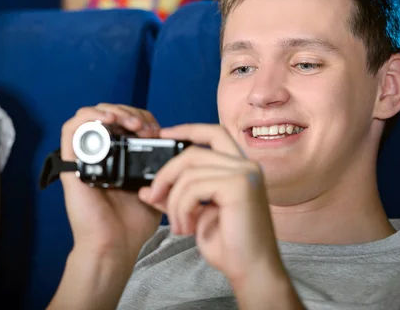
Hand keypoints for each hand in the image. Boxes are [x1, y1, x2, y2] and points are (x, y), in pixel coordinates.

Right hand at [59, 104, 161, 261]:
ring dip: (113, 111)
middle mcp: (99, 153)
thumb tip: (174, 144)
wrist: (114, 246)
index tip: (157, 131)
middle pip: (109, 114)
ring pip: (90, 115)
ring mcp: (85, 157)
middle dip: (131, 113)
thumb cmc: (133, 223)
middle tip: (145, 128)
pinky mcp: (71, 164)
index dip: (143, 118)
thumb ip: (161, 165)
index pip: (126, 121)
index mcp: (118, 156)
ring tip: (131, 124)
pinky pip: (71, 129)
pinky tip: (109, 121)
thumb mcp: (156, 186)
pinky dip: (89, 117)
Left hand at [138, 124, 285, 285]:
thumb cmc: (230, 245)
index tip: (164, 134)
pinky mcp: (239, 186)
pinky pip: (193, 188)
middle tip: (154, 196)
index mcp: (240, 168)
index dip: (188, 129)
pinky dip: (181, 208)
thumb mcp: (196, 215)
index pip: (214, 133)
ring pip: (189, 172)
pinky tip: (187, 227)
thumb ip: (176, 197)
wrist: (251, 270)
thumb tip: (148, 188)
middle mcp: (246, 165)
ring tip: (178, 225)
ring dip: (173, 201)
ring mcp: (245, 173)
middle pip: (194, 152)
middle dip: (167, 173)